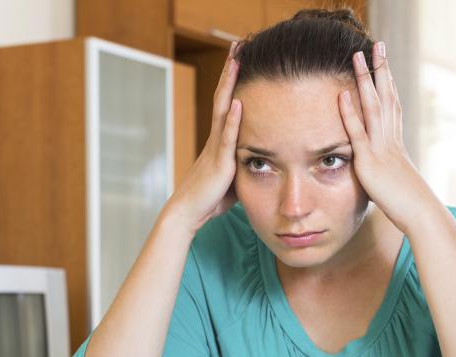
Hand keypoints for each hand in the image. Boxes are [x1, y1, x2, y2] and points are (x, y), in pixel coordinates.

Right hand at [168, 41, 241, 233]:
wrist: (190, 212)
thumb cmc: (212, 199)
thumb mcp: (236, 178)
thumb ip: (247, 165)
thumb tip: (265, 163)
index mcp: (221, 140)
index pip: (227, 102)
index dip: (233, 80)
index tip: (240, 58)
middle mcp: (217, 138)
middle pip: (223, 96)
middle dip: (231, 71)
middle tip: (237, 45)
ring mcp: (217, 147)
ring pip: (223, 108)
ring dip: (230, 84)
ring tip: (236, 60)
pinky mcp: (220, 162)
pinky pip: (227, 136)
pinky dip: (232, 119)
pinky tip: (238, 102)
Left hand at [338, 42, 435, 234]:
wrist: (421, 215)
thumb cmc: (410, 206)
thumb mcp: (397, 184)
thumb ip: (387, 174)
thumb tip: (384, 175)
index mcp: (396, 144)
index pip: (393, 106)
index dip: (388, 83)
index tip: (384, 63)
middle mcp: (391, 140)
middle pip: (387, 96)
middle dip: (381, 70)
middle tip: (377, 45)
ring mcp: (381, 149)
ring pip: (373, 106)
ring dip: (365, 80)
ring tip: (357, 56)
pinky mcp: (370, 163)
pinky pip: (358, 133)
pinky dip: (350, 113)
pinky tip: (343, 94)